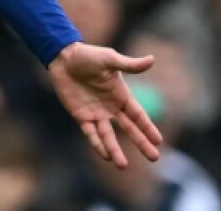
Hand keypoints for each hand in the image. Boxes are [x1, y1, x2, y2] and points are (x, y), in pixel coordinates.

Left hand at [48, 42, 163, 167]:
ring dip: (115, 150)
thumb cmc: (87, 56)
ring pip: (108, 136)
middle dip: (141, 143)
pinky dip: (97, 144)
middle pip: (129, 129)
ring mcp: (96, 113)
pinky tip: (104, 155)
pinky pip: (90, 133)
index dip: (148, 127)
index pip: (138, 115)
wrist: (62, 57)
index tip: (159, 140)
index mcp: (121, 95)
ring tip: (122, 165)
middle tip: (154, 158)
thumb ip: (129, 64)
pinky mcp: (81, 116)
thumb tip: (152, 59)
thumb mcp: (109, 59)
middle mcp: (111, 107)